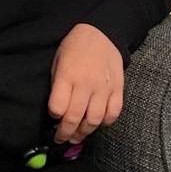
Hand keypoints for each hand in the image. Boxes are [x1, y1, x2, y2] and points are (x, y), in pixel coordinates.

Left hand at [48, 23, 123, 143]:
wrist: (101, 33)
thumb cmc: (74, 48)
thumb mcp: (57, 61)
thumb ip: (57, 85)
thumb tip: (56, 109)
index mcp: (67, 76)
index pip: (58, 107)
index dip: (53, 116)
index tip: (52, 118)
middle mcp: (86, 84)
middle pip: (75, 118)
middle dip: (66, 133)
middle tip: (61, 138)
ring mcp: (104, 88)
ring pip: (94, 120)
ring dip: (84, 132)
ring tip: (77, 136)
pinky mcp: (118, 90)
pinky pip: (113, 113)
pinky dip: (105, 122)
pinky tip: (97, 123)